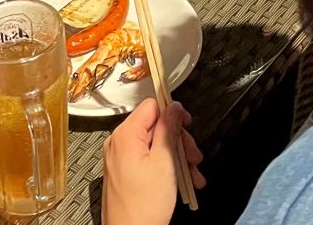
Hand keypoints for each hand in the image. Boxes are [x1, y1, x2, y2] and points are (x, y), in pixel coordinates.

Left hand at [102, 99, 205, 224]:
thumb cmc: (143, 207)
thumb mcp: (164, 162)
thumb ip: (168, 130)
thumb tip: (173, 107)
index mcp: (125, 135)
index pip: (151, 106)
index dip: (172, 113)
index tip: (187, 125)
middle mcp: (119, 144)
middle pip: (156, 127)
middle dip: (179, 141)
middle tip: (193, 157)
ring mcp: (121, 159)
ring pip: (156, 146)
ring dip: (178, 158)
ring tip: (192, 176)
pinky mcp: (125, 173)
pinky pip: (149, 161)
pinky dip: (167, 168)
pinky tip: (183, 182)